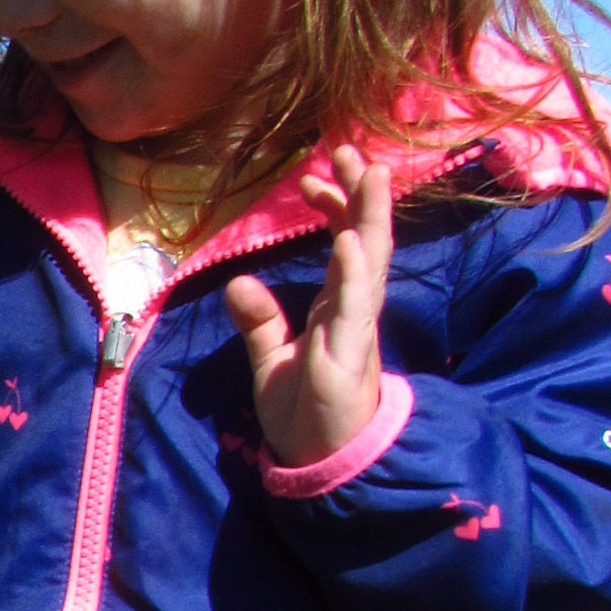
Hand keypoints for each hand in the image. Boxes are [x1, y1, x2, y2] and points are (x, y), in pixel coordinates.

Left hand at [223, 145, 393, 466]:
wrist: (319, 463)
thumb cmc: (303, 412)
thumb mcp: (272, 359)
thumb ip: (260, 321)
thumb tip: (239, 282)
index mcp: (337, 308)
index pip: (345, 244)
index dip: (335, 206)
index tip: (313, 174)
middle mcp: (353, 311)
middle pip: (366, 240)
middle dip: (361, 194)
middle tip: (349, 147)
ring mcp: (356, 329)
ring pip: (371, 263)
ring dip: (370, 216)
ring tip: (369, 172)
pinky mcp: (350, 355)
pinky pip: (355, 306)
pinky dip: (353, 272)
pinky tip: (351, 239)